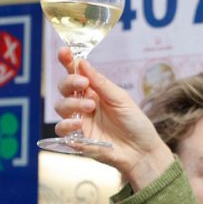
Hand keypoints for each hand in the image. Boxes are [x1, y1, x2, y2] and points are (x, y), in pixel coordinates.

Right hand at [53, 48, 174, 188]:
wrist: (142, 150)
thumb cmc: (134, 123)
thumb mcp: (121, 98)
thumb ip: (101, 83)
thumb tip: (82, 63)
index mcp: (94, 90)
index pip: (76, 72)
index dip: (67, 61)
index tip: (65, 52)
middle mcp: (83, 103)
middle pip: (64, 87)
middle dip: (70, 81)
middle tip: (83, 82)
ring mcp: (79, 121)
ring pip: (60, 107)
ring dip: (72, 103)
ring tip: (90, 107)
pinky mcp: (77, 138)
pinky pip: (61, 129)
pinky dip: (67, 125)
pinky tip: (80, 124)